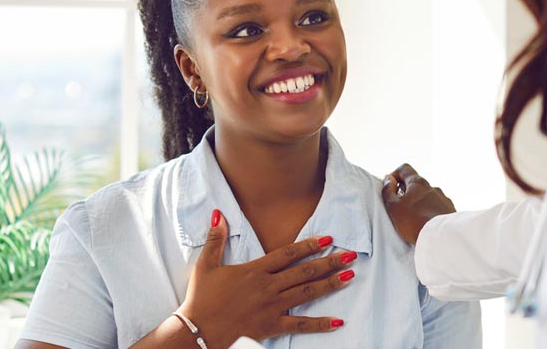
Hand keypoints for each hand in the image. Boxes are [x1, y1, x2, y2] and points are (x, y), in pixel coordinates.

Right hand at [178, 210, 356, 346]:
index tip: (328, 238)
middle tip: (350, 255)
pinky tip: (338, 321)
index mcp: (255, 271)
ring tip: (349, 276)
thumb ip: (215, 240)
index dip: (309, 245)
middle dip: (329, 262)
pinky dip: (320, 324)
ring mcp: (272, 307)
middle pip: (304, 271)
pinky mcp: (271, 327)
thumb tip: (218, 214)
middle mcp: (268, 287)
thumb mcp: (205, 266)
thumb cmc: (200, 299)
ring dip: (330, 284)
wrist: (197, 332)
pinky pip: (300, 325)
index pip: (288, 254)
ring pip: (307, 293)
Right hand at [382, 164, 455, 244]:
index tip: (391, 189)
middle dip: (406, 192)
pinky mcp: (450, 210)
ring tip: (414, 218)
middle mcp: (432, 187)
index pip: (404, 169)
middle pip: (416, 184)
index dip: (394, 176)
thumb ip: (388, 191)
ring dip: (419, 203)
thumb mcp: (393, 207)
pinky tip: (426, 223)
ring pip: (427, 196)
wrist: (441, 237)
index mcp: (418, 183)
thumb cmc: (415, 222)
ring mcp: (443, 198)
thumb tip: (388, 179)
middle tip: (400, 207)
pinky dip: (430, 211)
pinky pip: (437, 207)